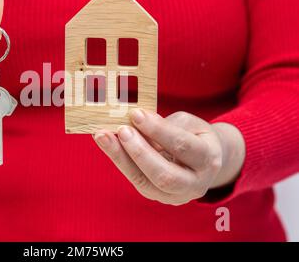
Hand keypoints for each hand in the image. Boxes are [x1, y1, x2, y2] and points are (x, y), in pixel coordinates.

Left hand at [93, 110, 245, 204]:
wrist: (203, 161)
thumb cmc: (194, 136)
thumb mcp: (189, 124)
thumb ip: (166, 124)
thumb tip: (136, 121)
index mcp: (208, 159)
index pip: (182, 146)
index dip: (158, 130)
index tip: (136, 114)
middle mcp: (194, 184)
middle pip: (165, 175)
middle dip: (140, 152)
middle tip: (121, 130)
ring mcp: (174, 196)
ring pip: (145, 182)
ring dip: (121, 158)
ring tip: (103, 137)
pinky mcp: (155, 195)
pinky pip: (135, 179)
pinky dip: (120, 160)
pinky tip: (107, 143)